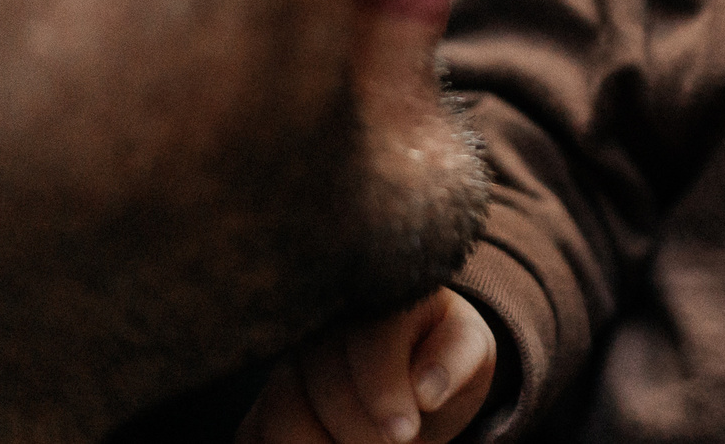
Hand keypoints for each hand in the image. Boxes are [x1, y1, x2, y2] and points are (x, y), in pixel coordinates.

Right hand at [235, 288, 497, 443]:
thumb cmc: (441, 358)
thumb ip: (457, 358)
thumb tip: (428, 390)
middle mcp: (324, 321)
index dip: (384, 389)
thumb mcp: (467, 351)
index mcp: (378, 294)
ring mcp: (288, 362)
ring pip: (281, 408)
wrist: (412, 377)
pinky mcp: (268, 398)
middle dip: (360, 428)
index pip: (370, 338)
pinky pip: (256, 430)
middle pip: (324, 379)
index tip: (404, 431)